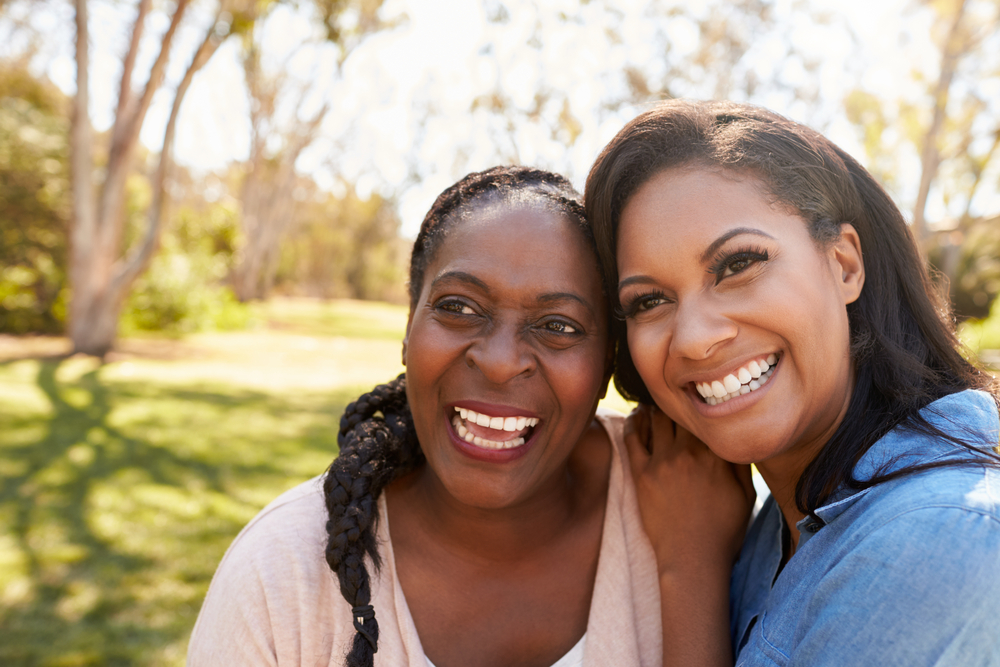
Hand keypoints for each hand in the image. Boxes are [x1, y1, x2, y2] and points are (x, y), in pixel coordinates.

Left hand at [623, 404, 754, 574]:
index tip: (700, 396)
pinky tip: (637, 416)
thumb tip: (739, 434)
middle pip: (679, 412)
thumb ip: (741, 462)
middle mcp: (688, 453)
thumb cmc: (724, 531)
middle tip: (675, 396)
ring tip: (656, 402)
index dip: (703, 403)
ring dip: (656, 408)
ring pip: (656, 420)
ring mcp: (662, 462)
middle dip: (678, 402)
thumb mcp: (746, 495)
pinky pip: (632, 439)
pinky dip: (634, 423)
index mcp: (715, 455)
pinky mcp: (642, 475)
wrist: (693, 559)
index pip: (706, 415)